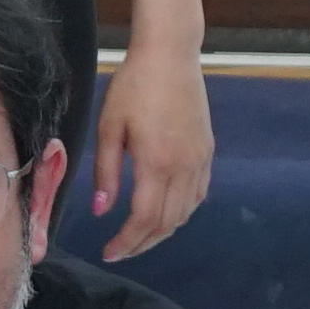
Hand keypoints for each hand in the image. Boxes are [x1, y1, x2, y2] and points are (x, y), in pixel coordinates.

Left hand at [90, 34, 213, 260]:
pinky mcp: (207, 152)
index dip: (127, 241)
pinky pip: (197, 195)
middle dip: (143, 243)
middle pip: (167, 223)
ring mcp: (200, 161)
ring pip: (185, 213)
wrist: (171, 55)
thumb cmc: (133, 86)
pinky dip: (181, 212)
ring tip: (139, 236)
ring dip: (162, 231)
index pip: (144, 218)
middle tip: (121, 252)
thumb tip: (102, 211)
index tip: (109, 252)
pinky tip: (165, 213)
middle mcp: (184, 167)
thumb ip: (106, 172)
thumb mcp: (109, 127)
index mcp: (156, 162)